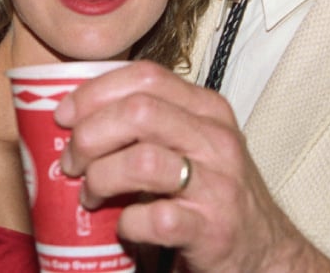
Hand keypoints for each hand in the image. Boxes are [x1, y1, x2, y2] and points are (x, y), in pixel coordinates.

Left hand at [54, 61, 329, 272]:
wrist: (265, 254)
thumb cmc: (213, 194)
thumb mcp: (191, 145)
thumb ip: (149, 125)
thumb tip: (75, 117)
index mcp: (207, 109)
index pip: (144, 77)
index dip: (94, 91)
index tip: (64, 115)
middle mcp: (216, 139)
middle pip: (137, 112)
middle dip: (90, 135)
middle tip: (72, 162)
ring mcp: (218, 184)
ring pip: (142, 160)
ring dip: (101, 178)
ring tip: (91, 195)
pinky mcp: (213, 230)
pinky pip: (154, 218)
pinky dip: (127, 223)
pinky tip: (125, 226)